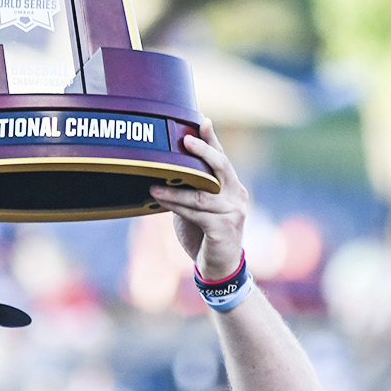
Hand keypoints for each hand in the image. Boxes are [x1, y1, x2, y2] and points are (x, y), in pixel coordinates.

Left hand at [149, 122, 247, 281]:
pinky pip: (196, 212)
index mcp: (232, 187)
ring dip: (174, 187)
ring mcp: (233, 212)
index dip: (212, 140)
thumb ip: (193, 189)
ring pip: (201, 193)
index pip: (222, 159)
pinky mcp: (223, 228)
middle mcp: (237, 196)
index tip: (202, 121)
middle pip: (220, 167)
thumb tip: (166, 170)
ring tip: (153, 181)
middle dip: (203, 151)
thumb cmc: (206, 235)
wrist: (219, 269)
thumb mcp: (199, 207)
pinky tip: (159, 197)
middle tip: (184, 141)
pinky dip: (175, 204)